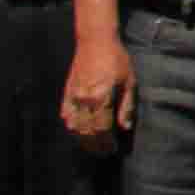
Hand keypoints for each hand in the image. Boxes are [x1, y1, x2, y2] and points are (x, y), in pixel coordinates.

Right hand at [62, 32, 134, 147]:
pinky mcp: (67, 92)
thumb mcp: (129, 81)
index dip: (106, 143)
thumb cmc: (117, 59)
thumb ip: (127, 106)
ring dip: (82, 139)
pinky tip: (76, 132)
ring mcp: (73, 97)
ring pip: (74, 126)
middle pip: (87, 131)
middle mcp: (84, 100)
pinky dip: (70, 126)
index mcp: (101, 98)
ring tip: (91, 147)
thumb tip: (125, 127)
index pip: (102, 129)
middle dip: (94, 145)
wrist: (95, 41)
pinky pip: (66, 114)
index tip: (112, 149)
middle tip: (102, 153)